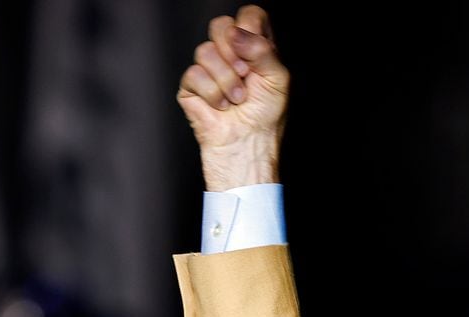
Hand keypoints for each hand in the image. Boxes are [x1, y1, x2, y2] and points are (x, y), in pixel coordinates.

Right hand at [177, 5, 288, 190]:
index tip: (254, 49)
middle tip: (245, 75)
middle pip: (220, 25)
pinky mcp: (191, 87)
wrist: (247, 147)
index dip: (249, 26)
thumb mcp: (277, 80)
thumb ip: (262, 50)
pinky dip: (212, 94)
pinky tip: (221, 107)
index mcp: (255, 50)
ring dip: (226, 81)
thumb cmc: (265, 119)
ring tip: (237, 99)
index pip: (249, 16)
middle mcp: (231, 56)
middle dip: (234, 54)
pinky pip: (194, 74)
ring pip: (205, 51)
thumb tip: (236, 33)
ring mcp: (209, 70)